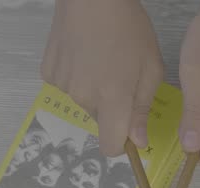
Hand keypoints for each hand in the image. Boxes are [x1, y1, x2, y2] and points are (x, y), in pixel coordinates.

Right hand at [41, 0, 162, 155]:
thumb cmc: (128, 29)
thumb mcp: (151, 69)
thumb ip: (142, 108)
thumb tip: (138, 141)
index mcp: (112, 101)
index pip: (110, 147)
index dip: (121, 142)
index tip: (130, 130)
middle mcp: (84, 98)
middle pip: (100, 120)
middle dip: (112, 108)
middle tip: (122, 77)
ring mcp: (63, 85)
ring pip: (84, 101)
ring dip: (94, 89)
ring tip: (103, 60)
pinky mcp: (48, 72)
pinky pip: (67, 85)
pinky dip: (77, 76)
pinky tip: (84, 54)